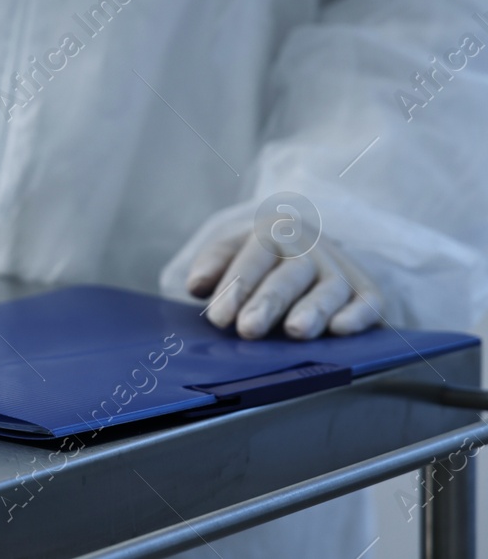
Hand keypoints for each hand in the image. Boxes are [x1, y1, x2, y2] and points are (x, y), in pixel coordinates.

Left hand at [186, 232, 384, 339]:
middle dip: (268, 303)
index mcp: (273, 232)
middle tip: (248, 329)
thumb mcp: (232, 250)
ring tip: (294, 331)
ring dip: (312, 310)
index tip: (219, 318)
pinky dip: (357, 316)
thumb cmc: (259, 258)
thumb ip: (213, 265)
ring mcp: (341, 268)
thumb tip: (196, 285)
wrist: (306, 245)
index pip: (253, 258)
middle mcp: (310, 247)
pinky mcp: (367, 290)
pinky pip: (368, 302)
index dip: (235, 287)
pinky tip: (341, 330)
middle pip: (289, 275)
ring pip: (329, 288)